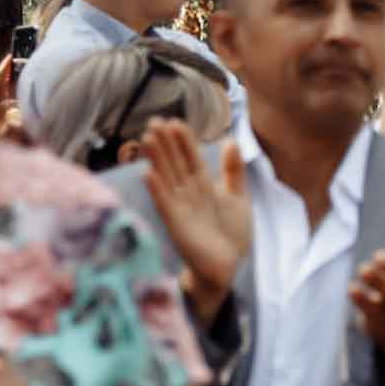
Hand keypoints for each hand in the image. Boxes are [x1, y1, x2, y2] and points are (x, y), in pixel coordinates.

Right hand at [142, 118, 248, 316]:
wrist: (228, 265)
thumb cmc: (231, 234)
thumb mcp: (238, 197)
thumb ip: (233, 171)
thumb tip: (230, 141)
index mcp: (203, 186)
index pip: (191, 158)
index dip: (184, 140)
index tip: (175, 120)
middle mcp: (188, 193)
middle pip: (175, 163)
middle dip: (166, 143)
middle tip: (154, 120)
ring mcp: (180, 207)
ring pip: (167, 178)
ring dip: (157, 159)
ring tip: (148, 138)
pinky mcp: (176, 224)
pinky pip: (164, 203)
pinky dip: (157, 189)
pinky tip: (146, 173)